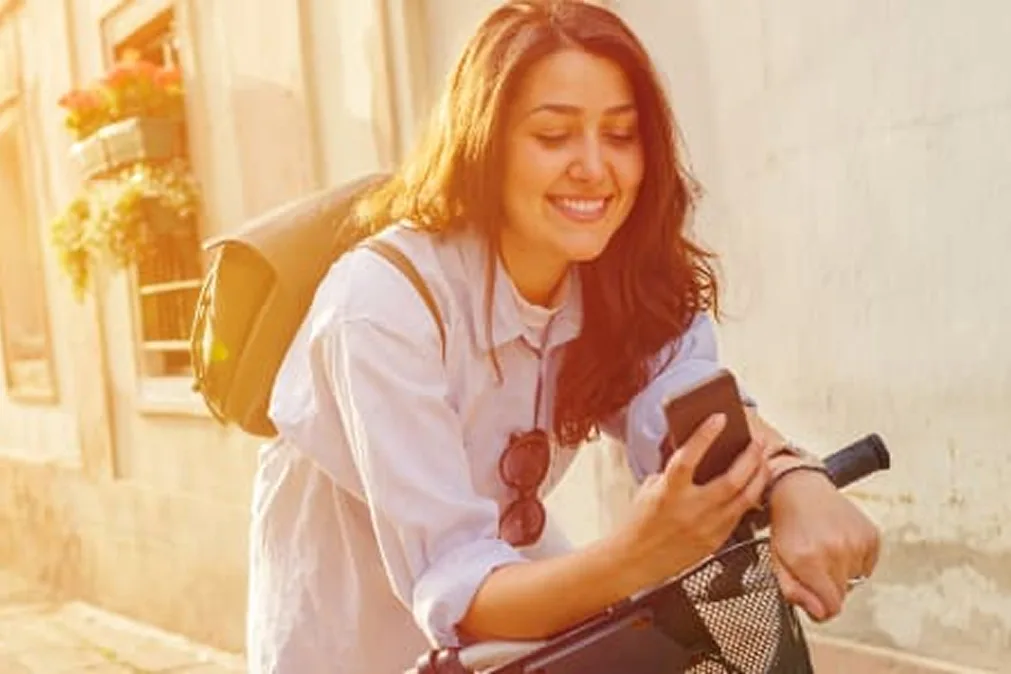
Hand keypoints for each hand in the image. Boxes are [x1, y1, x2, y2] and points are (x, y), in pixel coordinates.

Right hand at [620, 414, 770, 588]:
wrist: (635, 560)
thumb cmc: (640, 521)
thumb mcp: (651, 489)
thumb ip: (674, 472)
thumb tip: (698, 453)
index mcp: (669, 492)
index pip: (688, 458)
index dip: (704, 435)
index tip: (719, 417)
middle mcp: (690, 510)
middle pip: (732, 479)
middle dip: (750, 456)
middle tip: (757, 440)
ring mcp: (706, 527)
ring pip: (745, 498)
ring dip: (758, 475)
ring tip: (762, 460)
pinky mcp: (715, 541)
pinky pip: (740, 515)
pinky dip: (749, 497)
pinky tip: (753, 485)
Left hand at [768, 470, 880, 620]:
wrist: (800, 488)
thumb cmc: (787, 524)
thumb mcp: (777, 560)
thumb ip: (794, 591)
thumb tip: (820, 613)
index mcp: (808, 559)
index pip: (831, 608)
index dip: (821, 607)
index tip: (813, 596)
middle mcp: (836, 551)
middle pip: (843, 595)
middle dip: (828, 586)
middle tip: (814, 564)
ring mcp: (856, 542)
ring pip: (856, 580)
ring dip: (842, 571)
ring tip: (825, 548)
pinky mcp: (871, 535)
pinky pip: (867, 566)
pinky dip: (855, 560)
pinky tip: (840, 542)